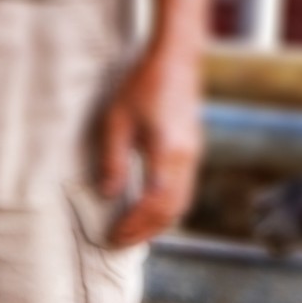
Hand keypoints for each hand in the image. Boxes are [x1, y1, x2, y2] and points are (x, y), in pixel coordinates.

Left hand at [97, 44, 204, 247]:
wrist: (176, 60)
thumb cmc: (142, 86)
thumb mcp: (116, 122)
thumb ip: (113, 161)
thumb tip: (108, 195)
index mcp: (167, 152)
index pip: (153, 202)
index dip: (134, 224)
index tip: (113, 235)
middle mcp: (186, 158)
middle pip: (170, 210)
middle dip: (145, 230)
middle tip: (119, 242)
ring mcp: (193, 155)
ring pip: (181, 203)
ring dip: (158, 223)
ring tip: (133, 233)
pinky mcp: (193, 151)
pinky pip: (184, 190)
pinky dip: (167, 208)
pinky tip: (148, 211)